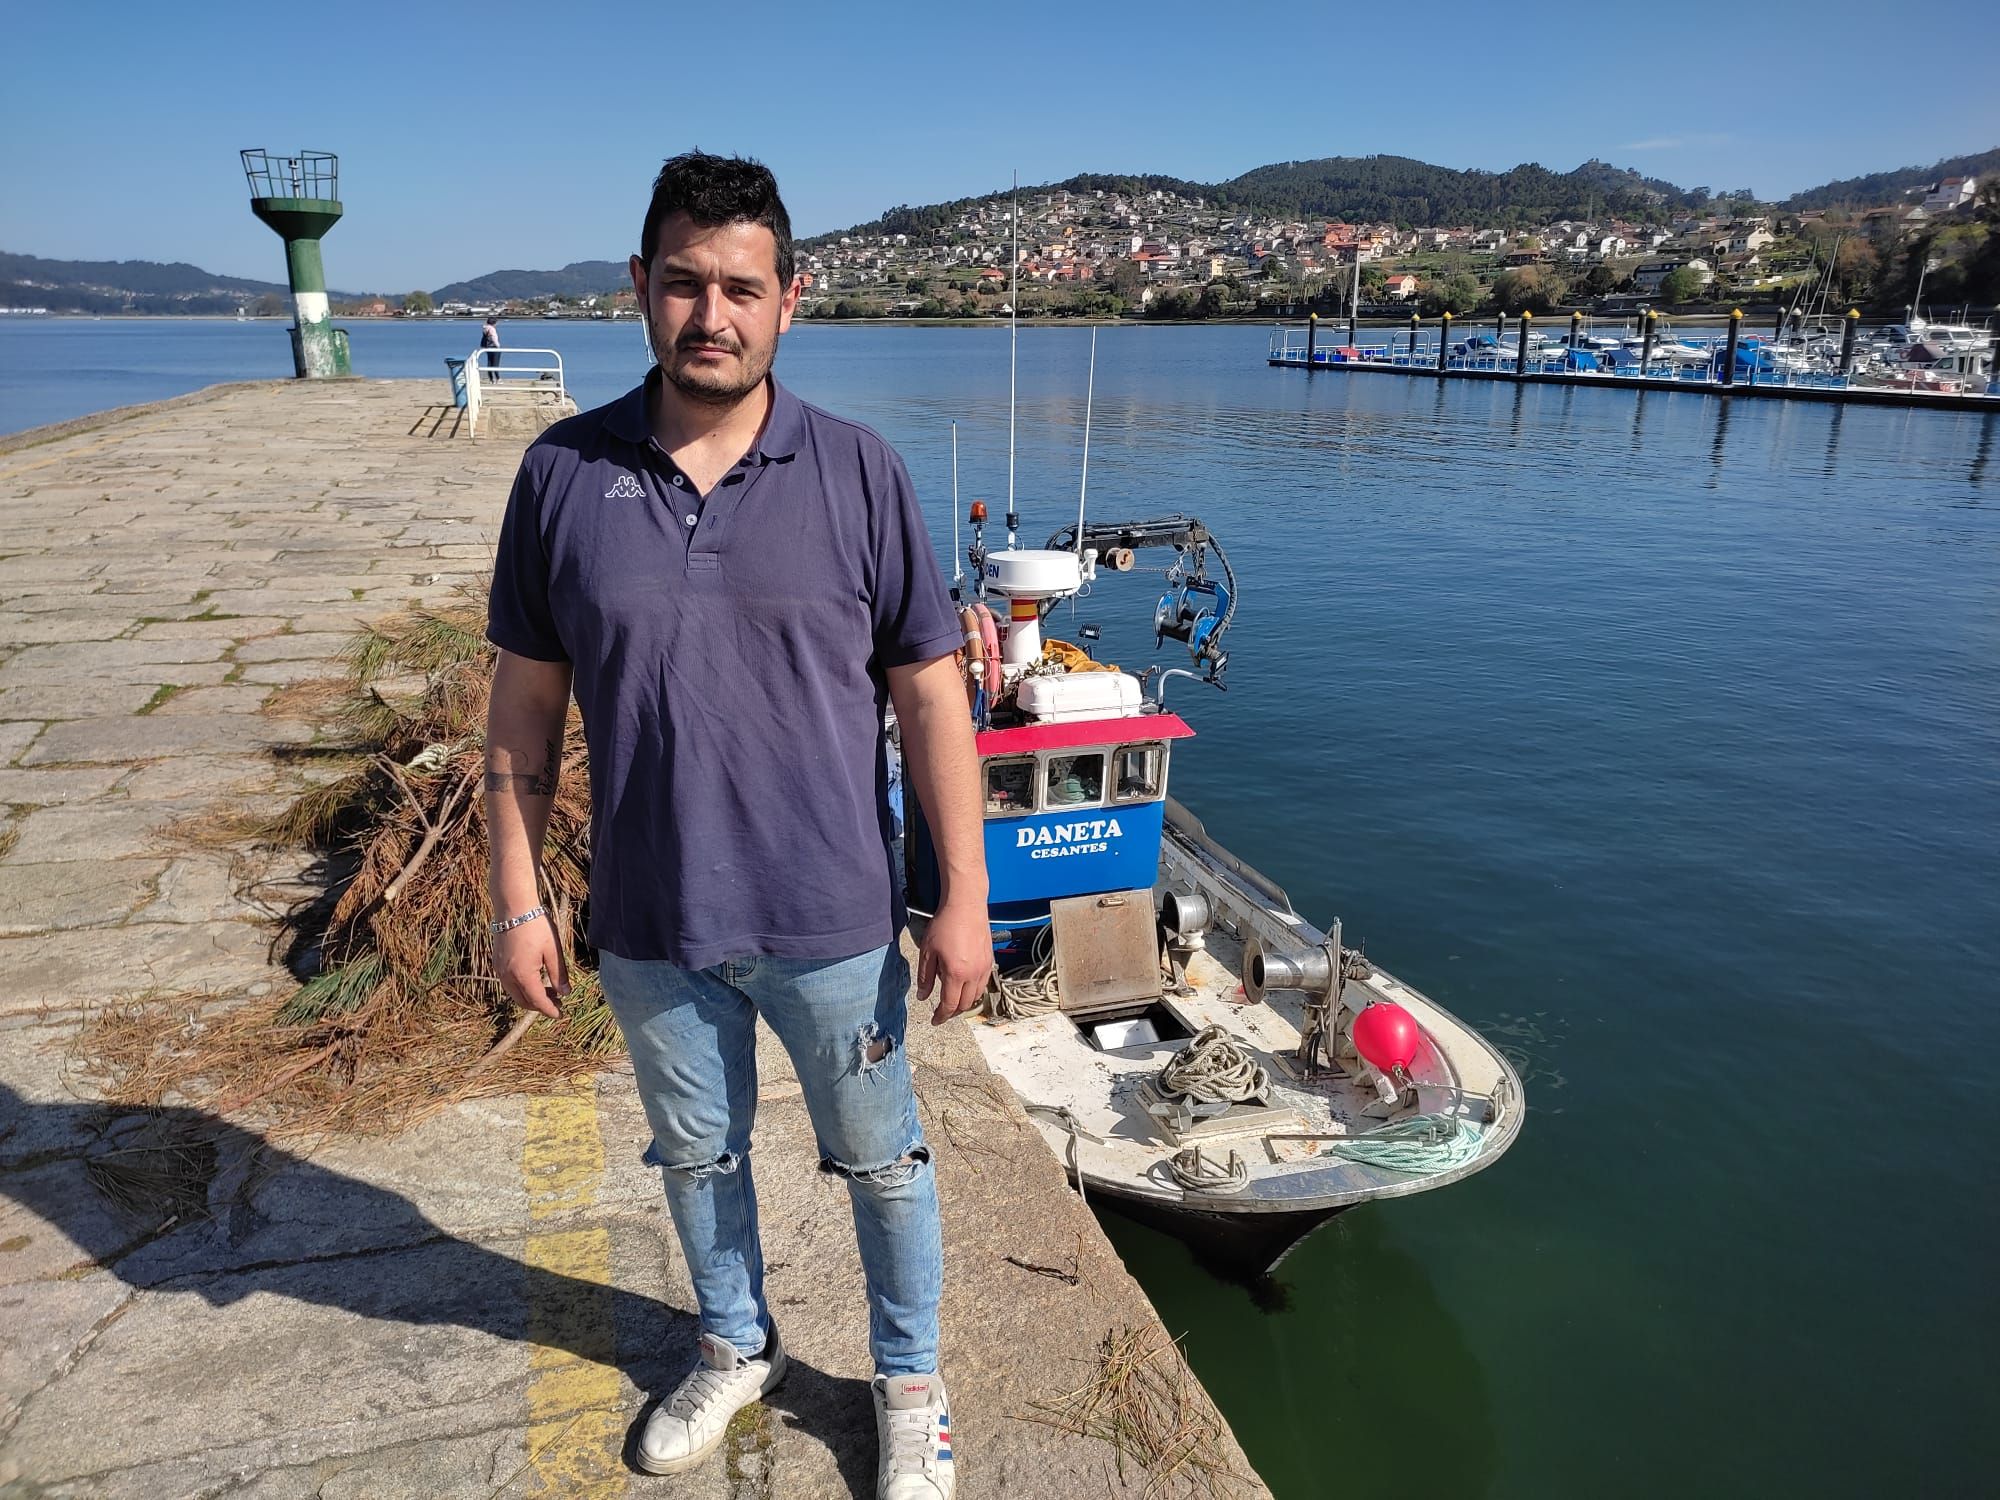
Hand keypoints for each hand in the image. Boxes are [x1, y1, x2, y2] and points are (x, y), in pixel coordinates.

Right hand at [495, 916, 568, 1017]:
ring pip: (515, 994)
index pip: (538, 1001)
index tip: (560, 1014)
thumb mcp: (553, 950)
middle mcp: (507, 976)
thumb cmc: (536, 926)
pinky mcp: (497, 963)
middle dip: (541, 1005)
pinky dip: (522, 988)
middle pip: (524, 1001)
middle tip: (558, 1002)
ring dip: (531, 997)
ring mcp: (499, 970)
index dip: (550, 1010)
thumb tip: (566, 992)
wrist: (513, 907)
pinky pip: (509, 984)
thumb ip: (559, 974)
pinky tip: (535, 980)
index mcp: (523, 975)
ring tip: (549, 991)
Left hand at [918, 897, 993, 1025]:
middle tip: (942, 1011)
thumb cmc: (945, 925)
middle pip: (965, 1004)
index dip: (941, 1016)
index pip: (950, 1004)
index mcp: (956, 973)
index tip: (934, 1020)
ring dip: (964, 1002)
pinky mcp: (990, 960)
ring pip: (976, 996)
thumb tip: (923, 997)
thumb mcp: (927, 951)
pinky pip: (983, 984)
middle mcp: (973, 974)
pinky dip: (974, 991)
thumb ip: (925, 977)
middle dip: (953, 1011)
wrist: (966, 905)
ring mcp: (984, 968)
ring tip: (953, 1000)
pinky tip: (964, 985)